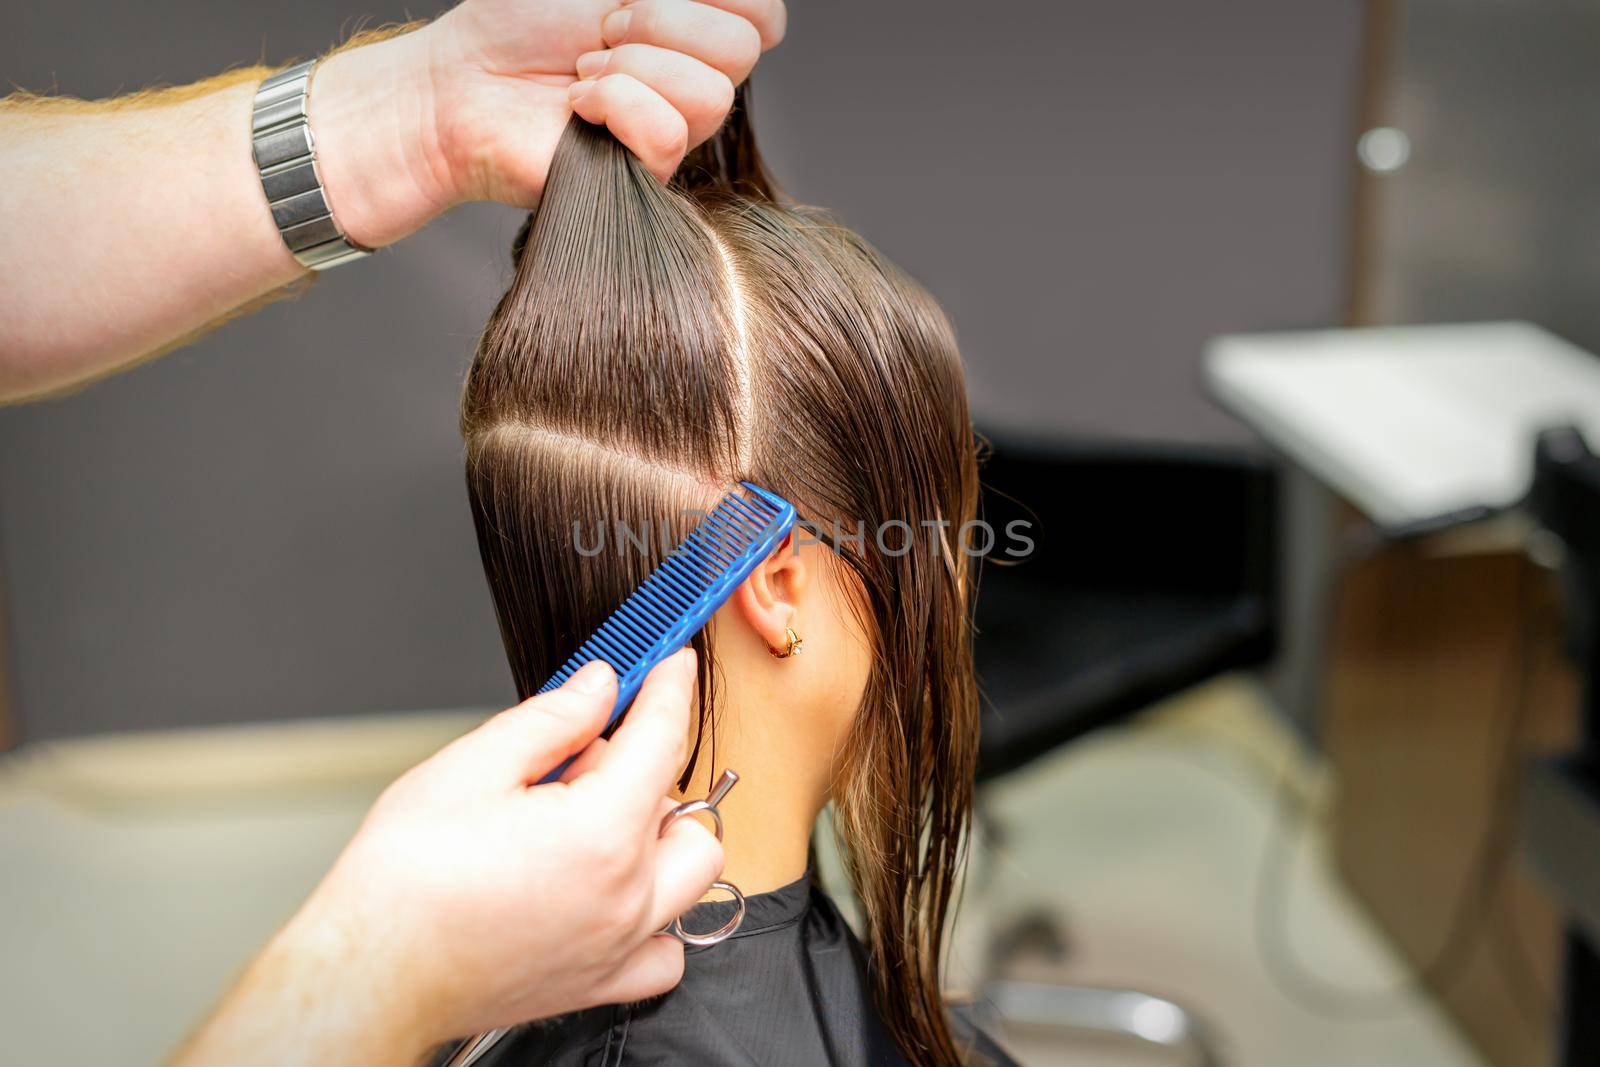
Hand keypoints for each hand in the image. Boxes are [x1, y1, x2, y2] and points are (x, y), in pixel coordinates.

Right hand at [180, 650, 718, 1063]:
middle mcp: (625, 893)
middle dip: (650, 770)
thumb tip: (597, 688)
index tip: (671, 665)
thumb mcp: (469, 767)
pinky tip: (610, 891)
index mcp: (600, 832)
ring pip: (690, 876)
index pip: (662, 738)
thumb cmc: (402, 884)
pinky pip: (666, 950)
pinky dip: (657, 916)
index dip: (668, 689)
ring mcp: (618, 944)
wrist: (370, 974)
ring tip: (596, 822)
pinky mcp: (599, 983)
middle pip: (685, 808)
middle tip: (585, 759)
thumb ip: (550, 720)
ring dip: (663, 838)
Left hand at [308, 0, 786, 247]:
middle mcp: (692, 80)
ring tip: (585, 71)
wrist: (458, 82)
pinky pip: (669, 132)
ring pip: (713, 94)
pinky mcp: (646, 175)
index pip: (764, 15)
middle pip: (743, 48)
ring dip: (634, 67)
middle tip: (602, 33)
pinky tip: (578, 108)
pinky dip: (616, 105)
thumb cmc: (514, 23)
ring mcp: (675, 130)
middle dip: (662, 22)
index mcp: (691, 30)